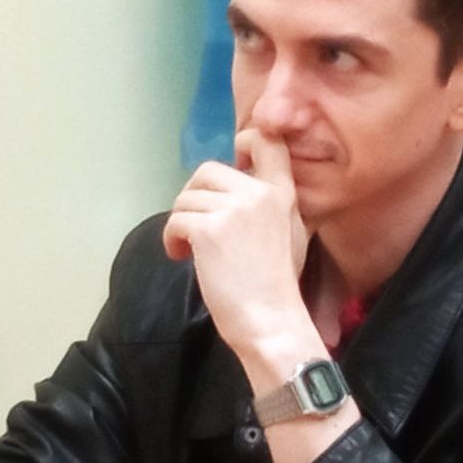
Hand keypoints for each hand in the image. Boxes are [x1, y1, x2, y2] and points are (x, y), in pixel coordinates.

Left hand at [162, 131, 311, 353]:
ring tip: (190, 249)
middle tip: (196, 225)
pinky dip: (172, 239)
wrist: (271, 321)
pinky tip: (182, 256)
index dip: (243, 142)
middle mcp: (259, 193)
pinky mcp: (209, 230)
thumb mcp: (290, 234)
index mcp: (282, 193)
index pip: (266, 140)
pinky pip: (176, 220)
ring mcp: (234, 209)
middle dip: (194, 196)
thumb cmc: (278, 287)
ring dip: (182, 223)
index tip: (233, 166)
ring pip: (187, 197)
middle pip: (208, 170)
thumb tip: (238, 189)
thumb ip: (270, 205)